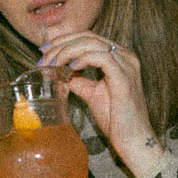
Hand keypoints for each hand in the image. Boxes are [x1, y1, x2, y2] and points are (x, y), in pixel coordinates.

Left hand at [41, 32, 165, 177]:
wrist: (133, 140)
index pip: (89, 38)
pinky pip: (102, 57)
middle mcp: (125, 57)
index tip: (45, 51)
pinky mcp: (124, 77)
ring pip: (93, 44)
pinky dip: (83, 58)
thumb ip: (79, 81)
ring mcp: (127, 65)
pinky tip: (71, 67)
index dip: (65, 40)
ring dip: (67, 51)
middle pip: (89, 37)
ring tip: (53, 63)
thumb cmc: (116, 120)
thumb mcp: (92, 94)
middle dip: (62, 44)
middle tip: (44, 57)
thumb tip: (61, 73)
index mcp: (119, 58)